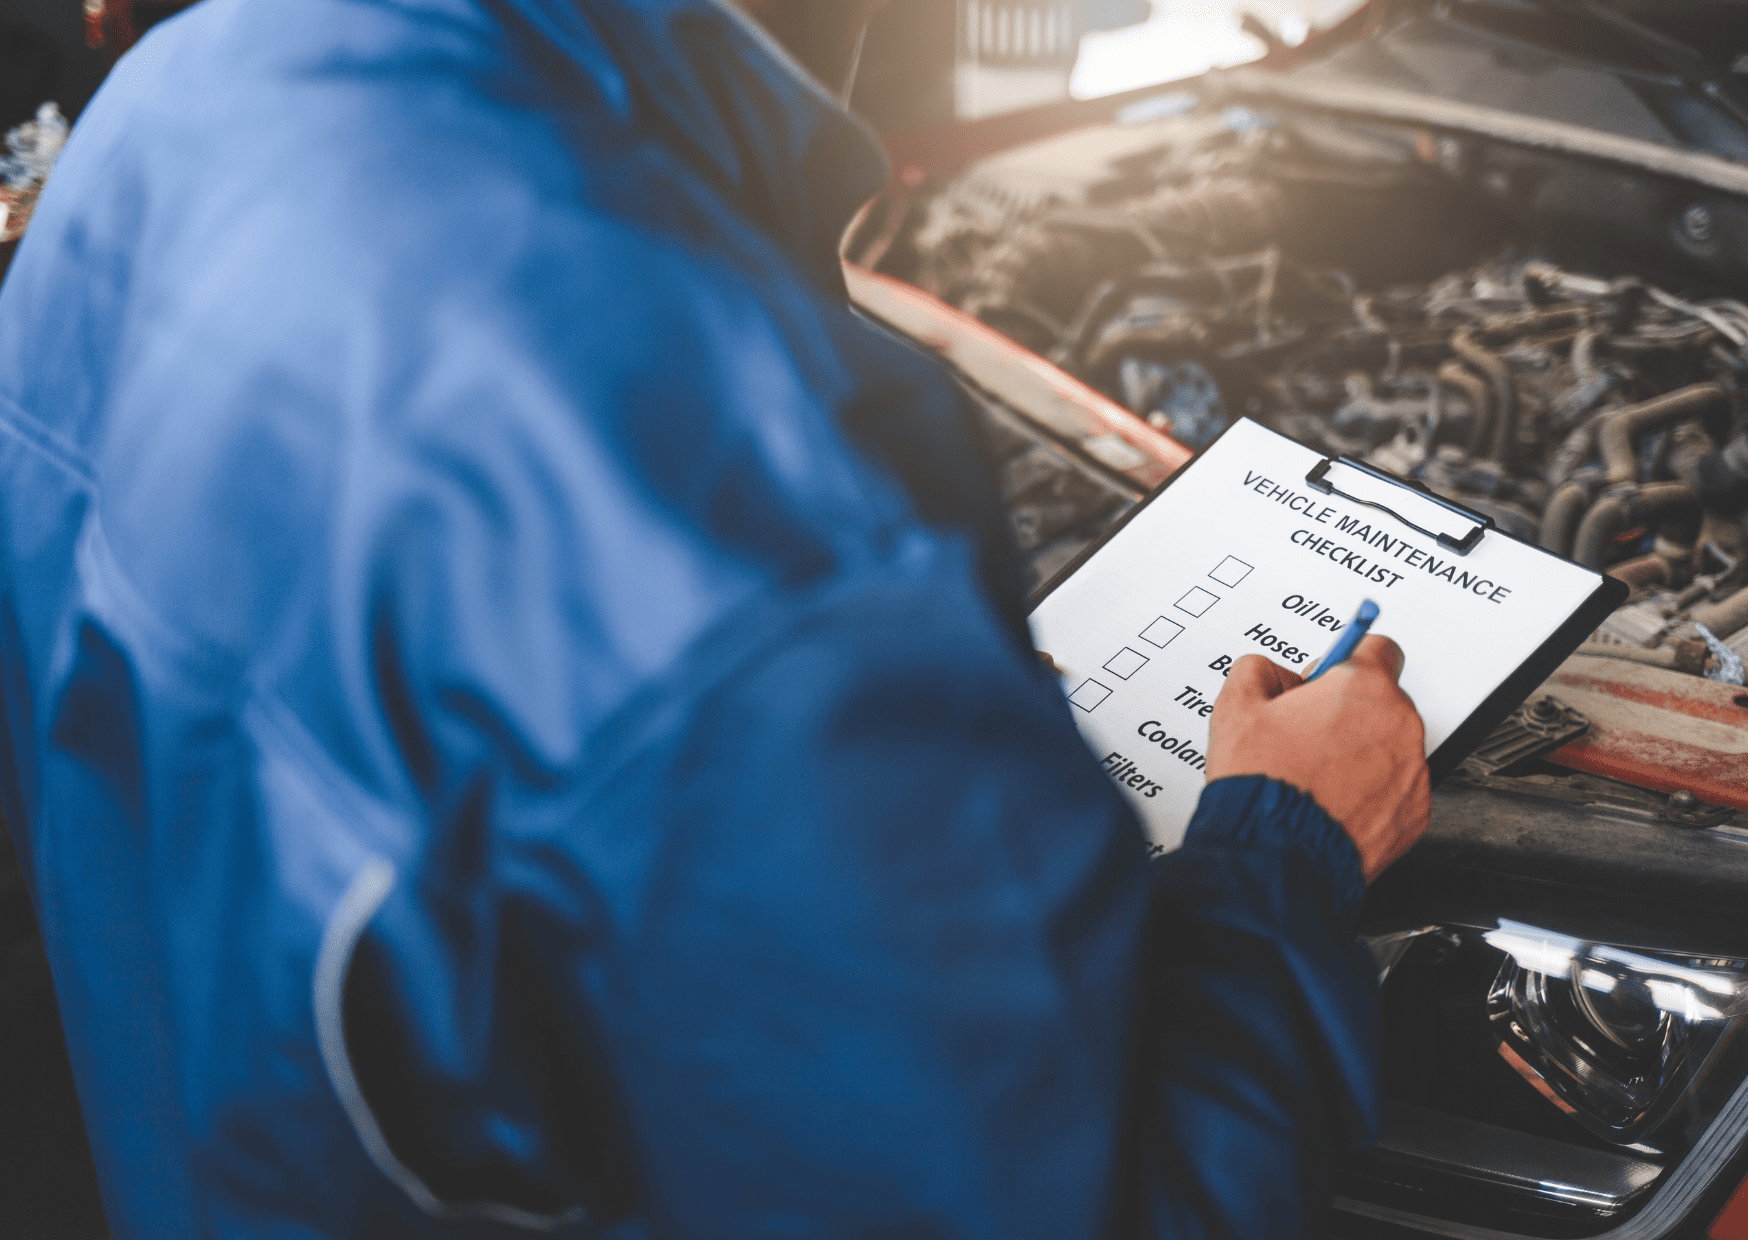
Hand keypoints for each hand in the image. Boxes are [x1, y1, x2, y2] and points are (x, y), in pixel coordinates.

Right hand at [1205, 637, 1430, 881]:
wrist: (1277, 854)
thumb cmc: (1263, 782)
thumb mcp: (1235, 708)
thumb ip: (1257, 671)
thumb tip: (1271, 675)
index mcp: (1363, 687)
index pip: (1378, 648)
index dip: (1345, 662)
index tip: (1330, 678)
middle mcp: (1399, 725)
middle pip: (1382, 702)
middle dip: (1349, 714)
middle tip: (1307, 738)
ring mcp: (1412, 773)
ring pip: (1390, 749)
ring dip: (1361, 755)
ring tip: (1316, 778)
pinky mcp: (1414, 815)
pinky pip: (1396, 792)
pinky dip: (1371, 795)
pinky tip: (1332, 804)